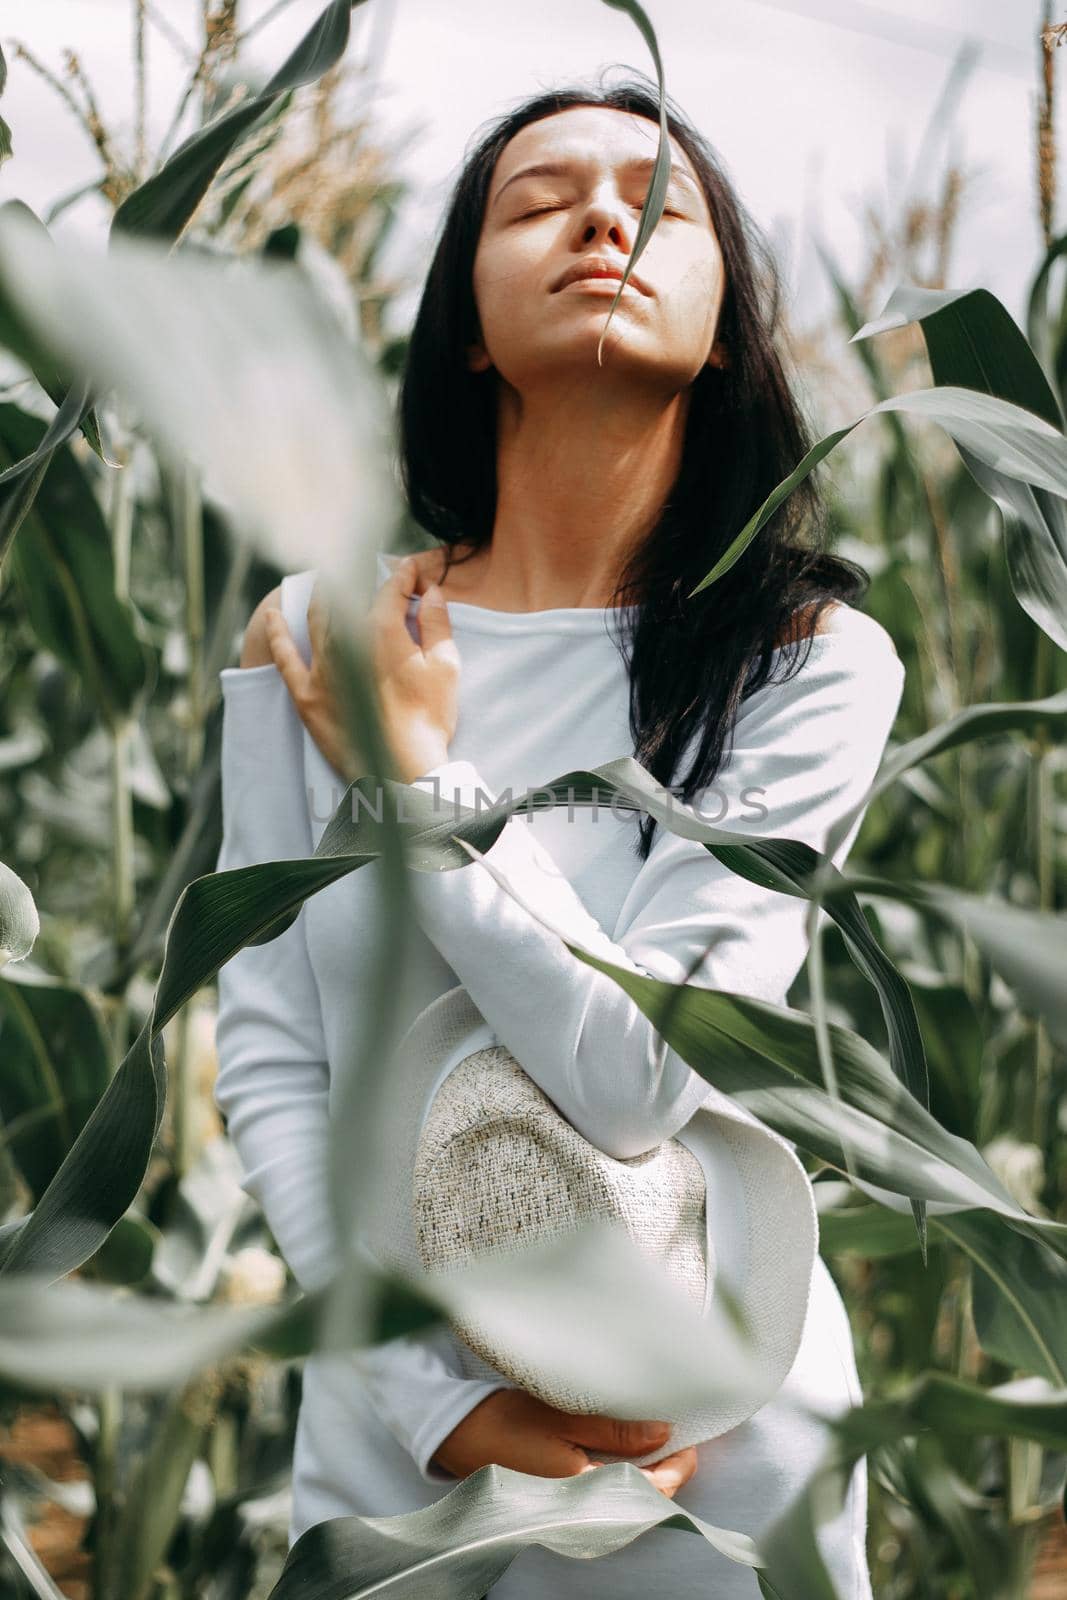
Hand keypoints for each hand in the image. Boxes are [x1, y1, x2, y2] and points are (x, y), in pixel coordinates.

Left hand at [264, 556, 459, 785]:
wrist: (401, 768)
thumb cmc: (429, 719)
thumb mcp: (446, 666)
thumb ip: (437, 624)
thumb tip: (432, 592)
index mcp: (383, 630)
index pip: (391, 589)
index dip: (403, 576)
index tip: (410, 571)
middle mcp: (347, 641)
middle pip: (350, 598)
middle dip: (361, 580)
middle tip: (367, 573)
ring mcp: (322, 668)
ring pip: (316, 620)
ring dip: (322, 597)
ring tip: (326, 584)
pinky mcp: (306, 694)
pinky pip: (284, 658)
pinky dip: (277, 634)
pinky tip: (272, 617)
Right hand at [432, 1390, 698, 1499]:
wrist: (457, 1434)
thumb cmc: (507, 1421)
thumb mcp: (564, 1416)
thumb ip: (616, 1430)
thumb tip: (665, 1434)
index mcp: (586, 1489)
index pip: (652, 1489)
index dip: (679, 1465)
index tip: (692, 1438)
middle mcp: (582, 1506)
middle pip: (643, 1495)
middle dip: (667, 1468)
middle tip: (681, 1434)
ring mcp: (571, 1503)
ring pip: (625, 1493)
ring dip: (646, 1469)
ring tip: (657, 1437)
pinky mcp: (561, 1496)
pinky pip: (605, 1488)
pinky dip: (622, 1470)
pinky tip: (624, 1448)